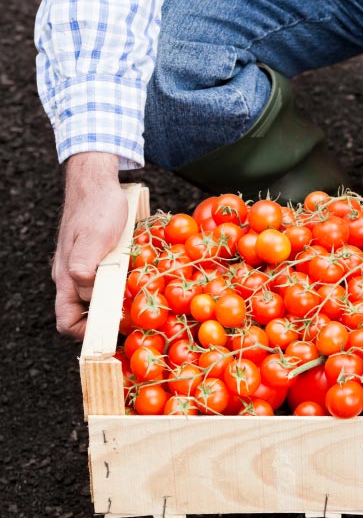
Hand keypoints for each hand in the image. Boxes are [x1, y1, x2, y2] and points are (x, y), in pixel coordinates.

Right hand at [53, 153, 127, 338]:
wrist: (98, 183)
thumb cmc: (97, 208)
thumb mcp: (94, 236)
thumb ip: (85, 263)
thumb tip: (83, 287)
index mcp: (67, 276)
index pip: (67, 320)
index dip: (86, 333)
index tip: (112, 333)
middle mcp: (73, 276)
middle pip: (85, 313)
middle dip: (107, 322)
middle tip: (134, 321)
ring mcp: (86, 268)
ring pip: (99, 298)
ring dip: (116, 304)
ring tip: (139, 303)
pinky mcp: (100, 259)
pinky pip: (108, 281)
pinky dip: (121, 287)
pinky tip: (138, 284)